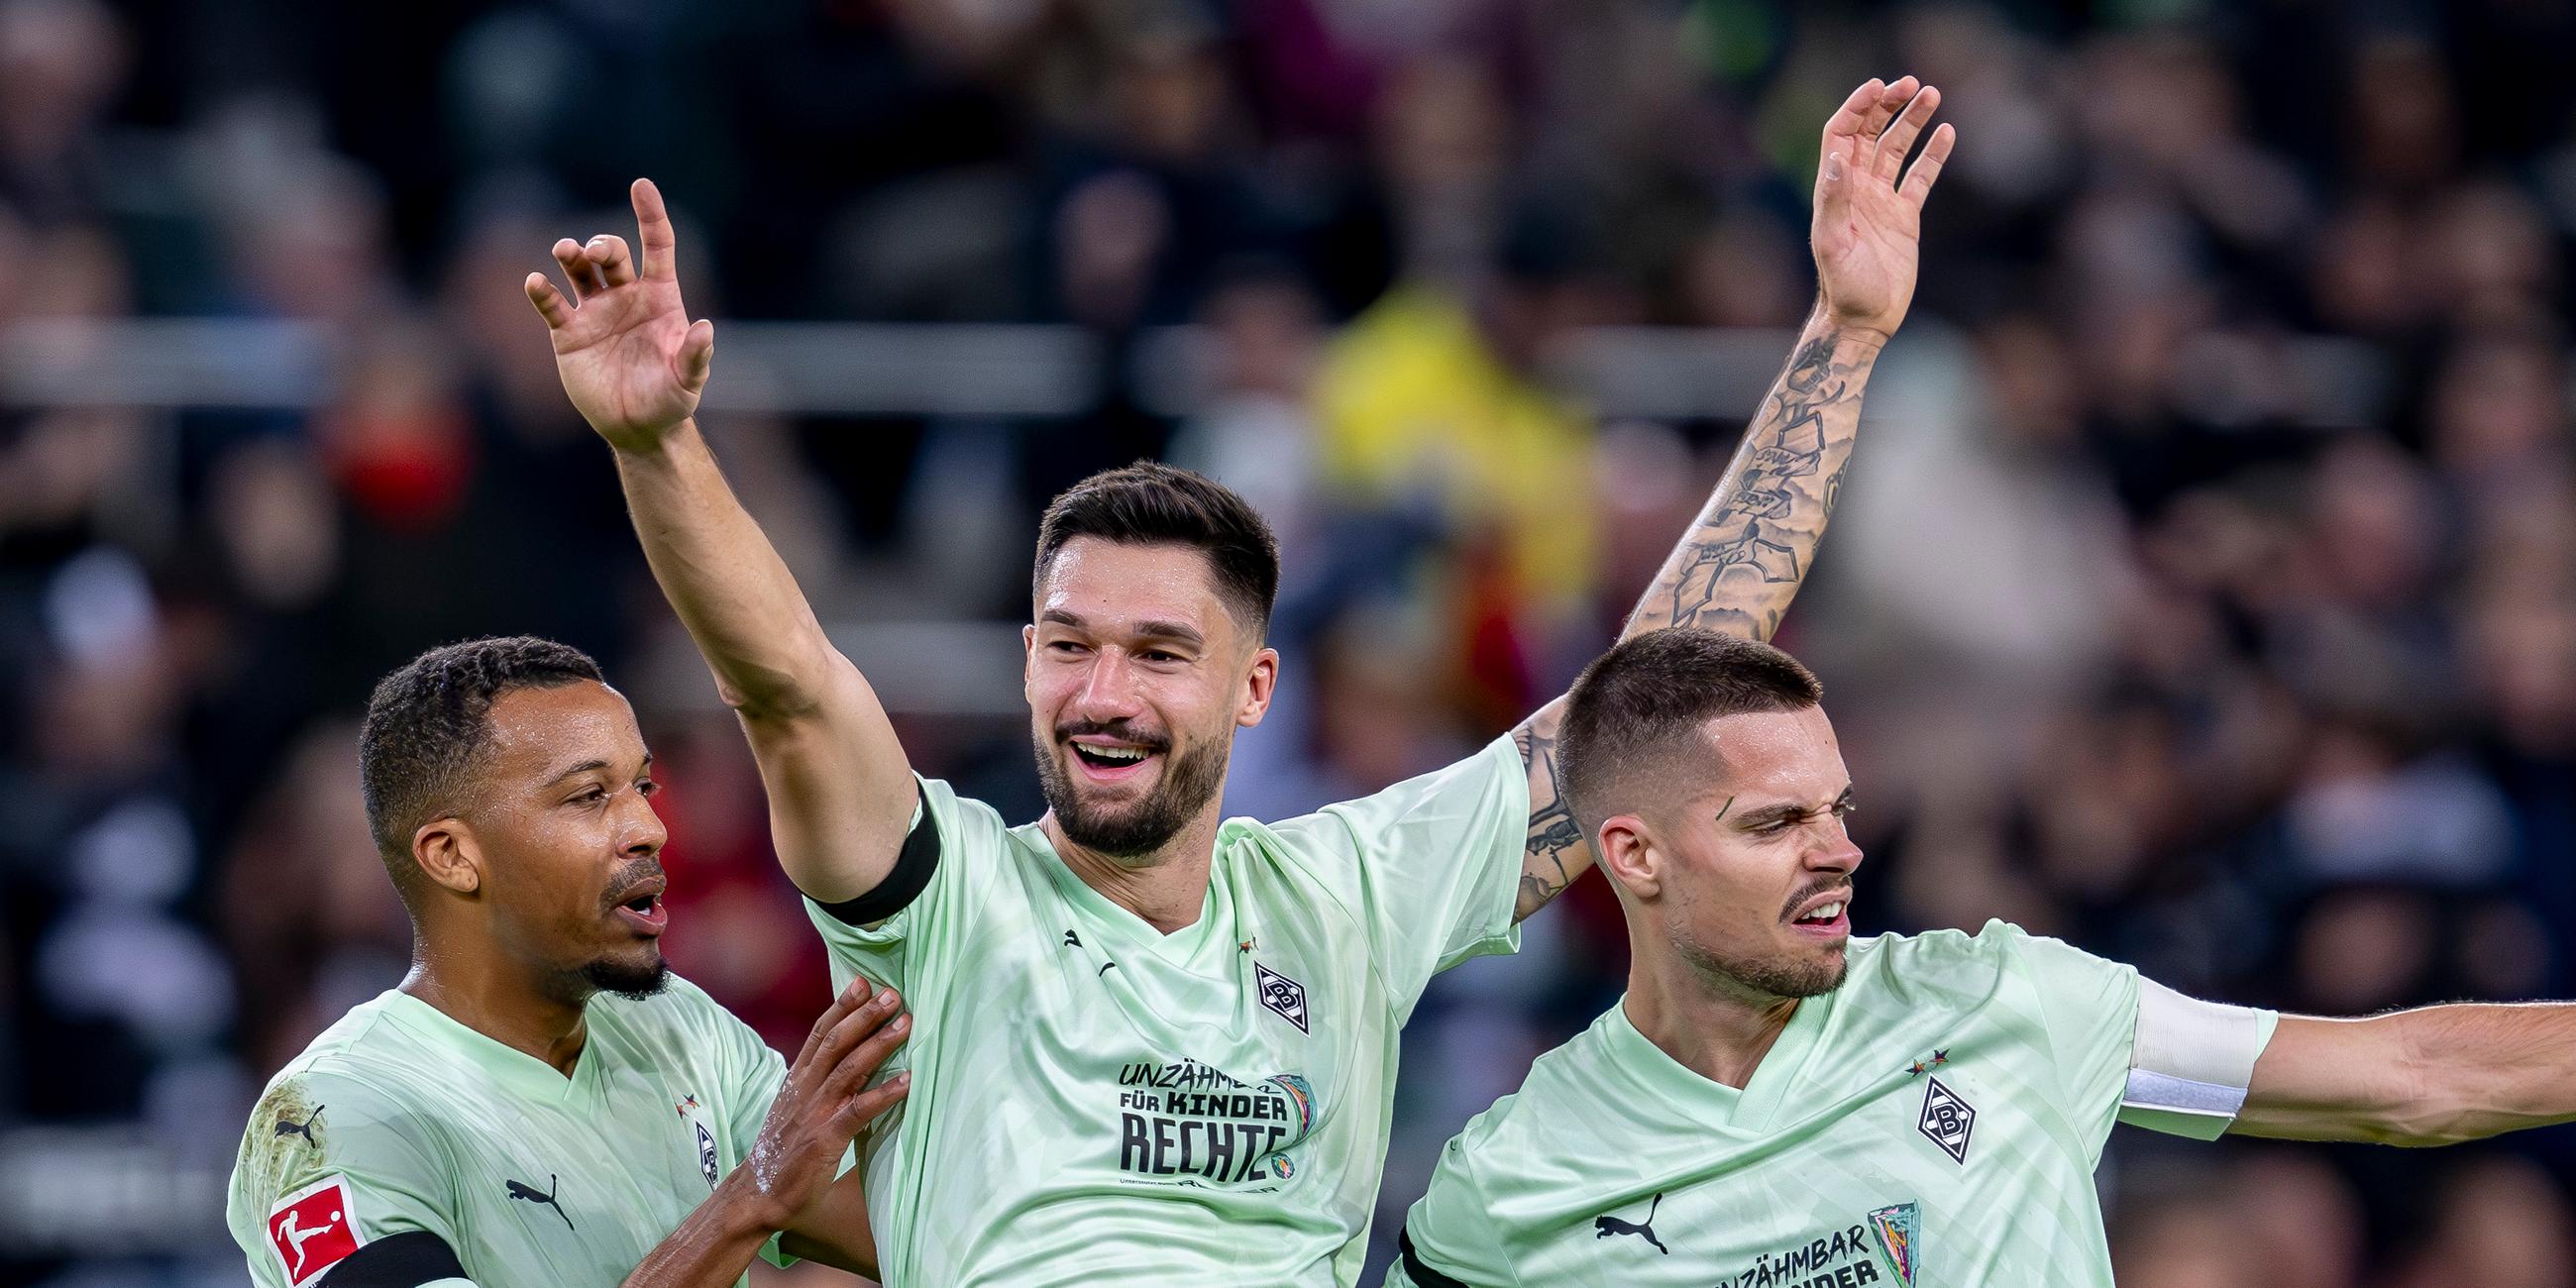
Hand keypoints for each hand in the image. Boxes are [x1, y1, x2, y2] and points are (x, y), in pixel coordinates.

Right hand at [526, 178, 714, 451]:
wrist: (638, 428)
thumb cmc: (670, 400)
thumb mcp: (688, 381)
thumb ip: (695, 355)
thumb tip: (704, 328)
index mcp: (660, 298)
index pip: (656, 245)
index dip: (650, 215)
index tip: (641, 186)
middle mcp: (626, 297)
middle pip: (611, 253)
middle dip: (602, 243)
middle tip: (593, 253)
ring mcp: (595, 312)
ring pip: (578, 269)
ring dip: (570, 253)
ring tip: (565, 251)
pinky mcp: (568, 333)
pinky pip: (551, 304)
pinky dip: (541, 291)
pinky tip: (535, 282)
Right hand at [729, 979, 910, 1232]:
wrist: (757, 1195)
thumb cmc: (783, 1153)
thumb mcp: (796, 1109)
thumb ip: (820, 1087)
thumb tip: (854, 1067)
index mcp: (798, 1080)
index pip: (820, 1034)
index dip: (841, 1006)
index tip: (862, 982)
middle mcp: (805, 1089)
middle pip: (836, 1042)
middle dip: (865, 1015)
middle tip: (892, 993)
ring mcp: (815, 1112)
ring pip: (849, 1068)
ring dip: (879, 1044)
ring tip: (905, 1024)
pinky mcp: (825, 1138)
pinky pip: (858, 1110)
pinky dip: (883, 1094)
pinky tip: (906, 1081)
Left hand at [1811, 77, 1955, 340]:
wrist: (1864, 320)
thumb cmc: (1844, 288)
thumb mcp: (1833, 245)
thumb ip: (1834, 201)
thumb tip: (1837, 159)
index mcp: (1835, 190)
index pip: (1842, 135)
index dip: (1857, 108)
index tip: (1878, 86)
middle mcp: (1857, 189)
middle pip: (1870, 133)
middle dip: (1888, 105)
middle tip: (1911, 83)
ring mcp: (1881, 200)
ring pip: (1897, 149)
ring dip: (1912, 121)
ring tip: (1932, 94)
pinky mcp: (1905, 217)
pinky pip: (1920, 177)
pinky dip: (1933, 154)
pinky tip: (1947, 132)